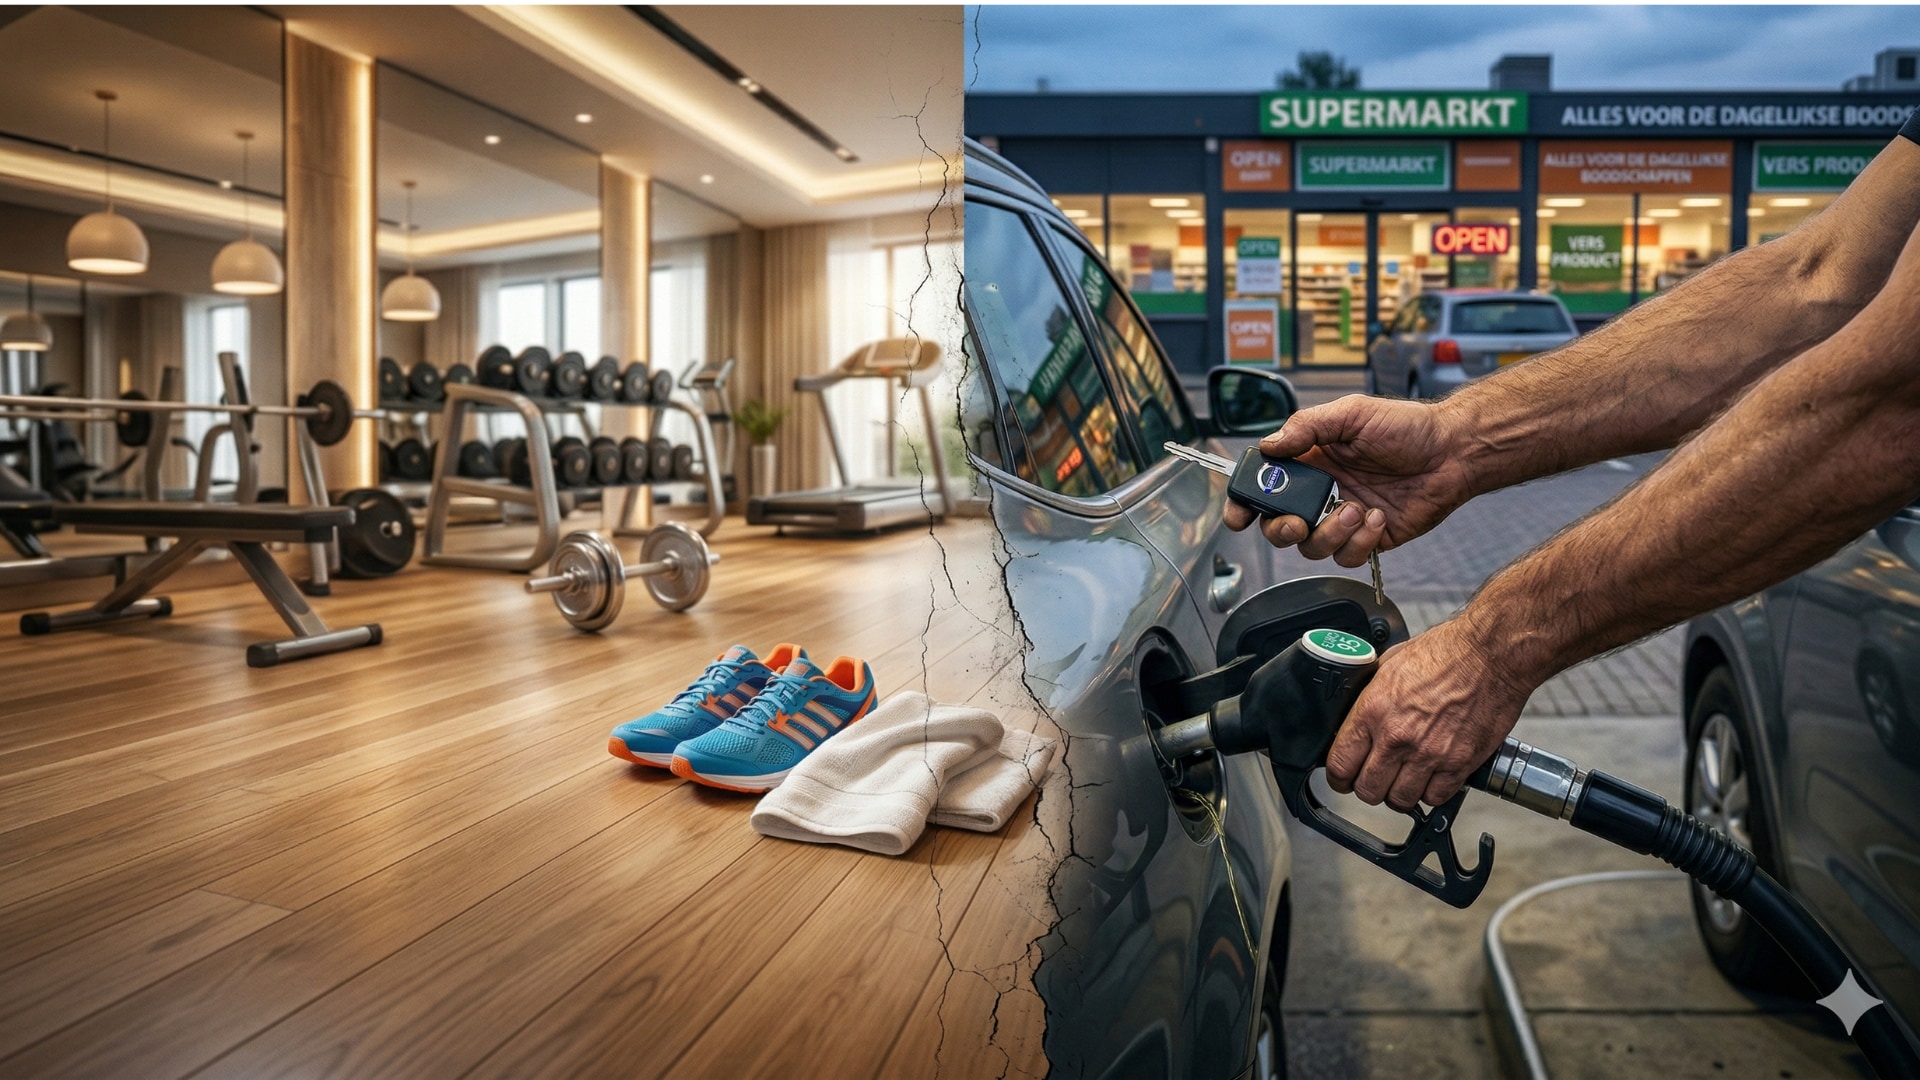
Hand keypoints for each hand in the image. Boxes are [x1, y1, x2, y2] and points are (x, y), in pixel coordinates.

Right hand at [1223, 395, 1469, 566]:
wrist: (1453, 451)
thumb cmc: (1406, 427)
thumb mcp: (1351, 414)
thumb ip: (1307, 427)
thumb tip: (1269, 445)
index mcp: (1310, 462)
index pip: (1265, 487)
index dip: (1245, 503)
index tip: (1239, 515)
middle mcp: (1322, 493)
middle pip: (1280, 527)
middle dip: (1281, 530)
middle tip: (1299, 522)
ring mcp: (1344, 518)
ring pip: (1313, 547)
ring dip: (1330, 533)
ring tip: (1357, 509)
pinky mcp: (1370, 539)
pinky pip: (1348, 555)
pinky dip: (1361, 540)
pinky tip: (1379, 517)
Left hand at [1324, 617, 1536, 811]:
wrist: (1490, 654)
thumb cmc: (1446, 653)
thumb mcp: (1389, 665)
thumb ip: (1370, 695)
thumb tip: (1357, 713)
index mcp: (1373, 711)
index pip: (1339, 765)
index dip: (1338, 777)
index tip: (1344, 778)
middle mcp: (1398, 737)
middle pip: (1367, 790)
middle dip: (1368, 787)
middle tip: (1376, 778)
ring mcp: (1429, 754)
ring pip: (1400, 800)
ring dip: (1399, 794)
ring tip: (1404, 779)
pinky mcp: (1459, 764)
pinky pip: (1436, 798)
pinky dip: (1432, 793)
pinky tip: (1431, 778)